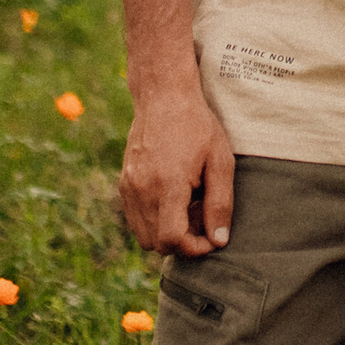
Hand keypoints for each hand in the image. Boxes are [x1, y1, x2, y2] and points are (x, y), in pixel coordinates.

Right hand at [118, 78, 236, 258]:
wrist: (163, 96)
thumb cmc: (197, 126)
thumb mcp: (220, 161)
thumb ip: (220, 203)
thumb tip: (219, 240)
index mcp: (167, 184)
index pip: (172, 240)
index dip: (194, 248)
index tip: (211, 237)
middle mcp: (142, 190)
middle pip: (156, 244)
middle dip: (182, 242)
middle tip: (202, 217)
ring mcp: (129, 187)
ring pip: (143, 235)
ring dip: (167, 232)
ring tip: (188, 206)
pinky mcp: (124, 183)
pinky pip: (135, 218)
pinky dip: (154, 219)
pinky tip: (173, 197)